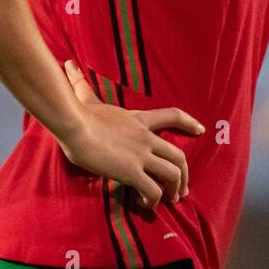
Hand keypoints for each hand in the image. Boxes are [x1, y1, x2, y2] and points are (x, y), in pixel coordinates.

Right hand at [56, 59, 204, 209]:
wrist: (74, 124)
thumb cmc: (79, 113)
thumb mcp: (86, 99)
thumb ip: (81, 85)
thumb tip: (68, 65)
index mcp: (139, 120)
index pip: (173, 115)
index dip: (189, 123)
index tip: (201, 130)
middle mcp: (146, 138)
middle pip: (179, 156)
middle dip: (184, 175)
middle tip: (180, 191)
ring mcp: (141, 155)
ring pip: (172, 174)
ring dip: (172, 190)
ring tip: (166, 200)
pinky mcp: (131, 171)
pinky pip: (152, 190)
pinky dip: (153, 200)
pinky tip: (144, 203)